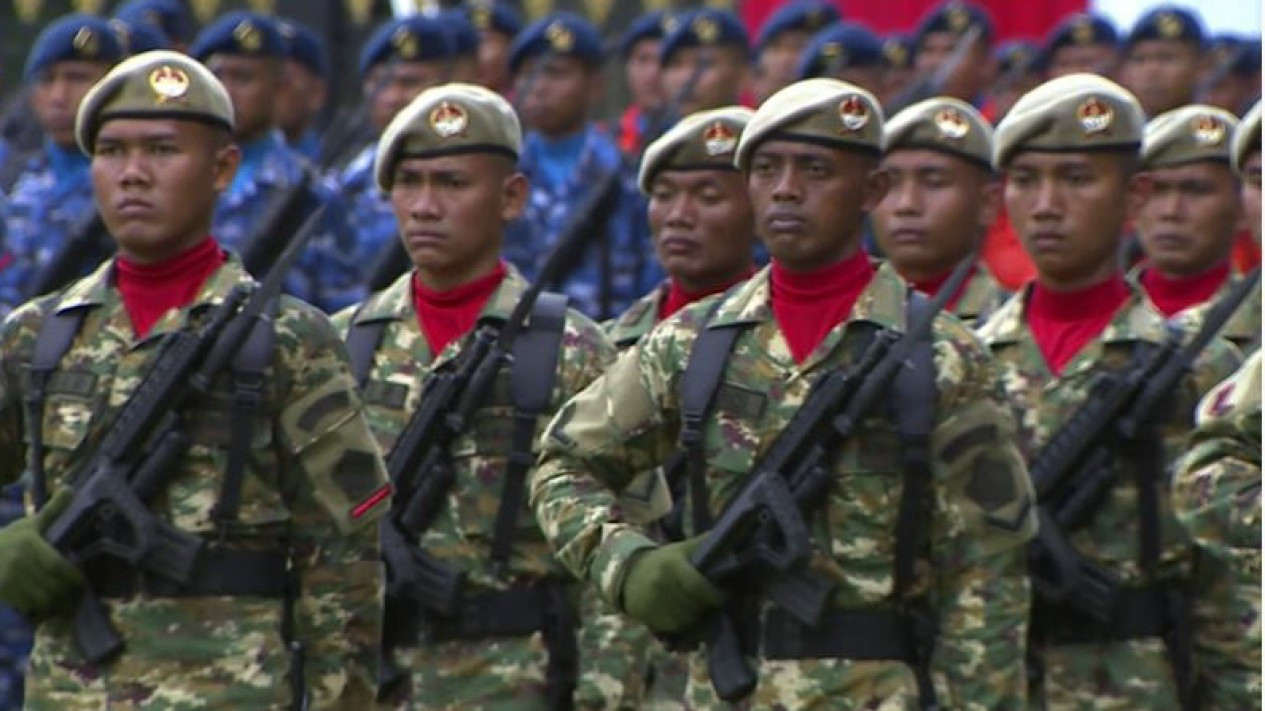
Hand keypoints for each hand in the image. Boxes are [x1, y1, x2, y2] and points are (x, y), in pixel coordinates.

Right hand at [0, 491, 83, 619]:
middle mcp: (18, 562)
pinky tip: (44, 607)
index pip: (57, 565)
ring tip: (63, 603)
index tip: (81, 581)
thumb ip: (52, 510)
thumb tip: (70, 488)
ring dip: (54, 605)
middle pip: (51, 586)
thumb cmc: (9, 537)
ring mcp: (8, 579)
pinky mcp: (1, 593)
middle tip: (76, 596)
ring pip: (40, 600)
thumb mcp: (30, 523)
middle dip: (66, 594)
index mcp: (29, 543)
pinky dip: (38, 611)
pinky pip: (26, 607)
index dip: (72, 577)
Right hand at [619, 537, 724, 633]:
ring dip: (700, 620)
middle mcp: (662, 586)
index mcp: (672, 566)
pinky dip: (688, 628)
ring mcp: (656, 606)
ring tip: (703, 610)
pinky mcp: (652, 622)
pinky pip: (678, 631)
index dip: (716, 594)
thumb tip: (731, 539)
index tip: (726, 593)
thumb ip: (703, 544)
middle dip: (710, 607)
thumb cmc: (662, 562)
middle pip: (696, 606)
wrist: (629, 577)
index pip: (699, 586)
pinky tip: (689, 618)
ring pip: (689, 621)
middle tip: (716, 603)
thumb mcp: (680, 549)